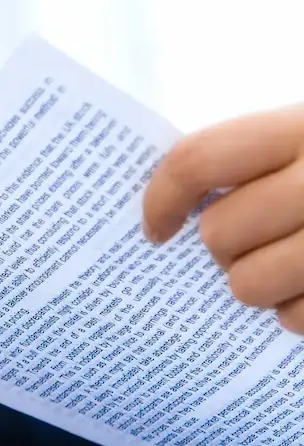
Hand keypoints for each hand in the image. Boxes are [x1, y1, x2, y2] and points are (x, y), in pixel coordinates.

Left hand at [143, 104, 303, 332]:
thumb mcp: (303, 141)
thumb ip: (252, 160)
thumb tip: (163, 212)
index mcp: (303, 127)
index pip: (199, 161)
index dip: (161, 200)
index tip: (156, 231)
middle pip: (218, 233)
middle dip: (224, 247)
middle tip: (253, 242)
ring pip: (246, 284)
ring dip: (259, 284)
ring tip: (289, 267)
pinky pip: (293, 318)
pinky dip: (298, 312)